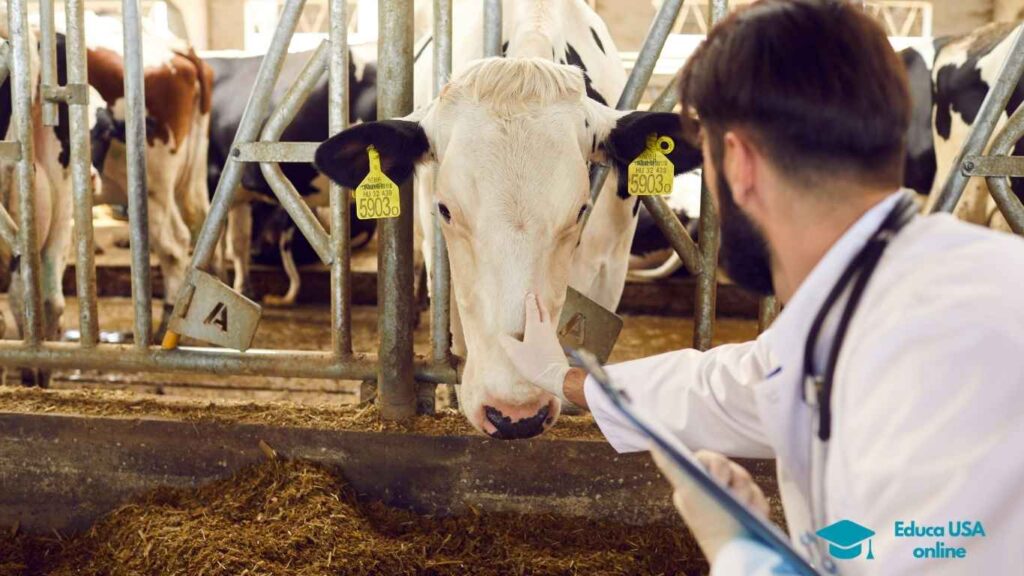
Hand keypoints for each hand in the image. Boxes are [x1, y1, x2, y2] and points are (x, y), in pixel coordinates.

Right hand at [499, 292, 570, 401]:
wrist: (556, 377)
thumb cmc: (535, 363)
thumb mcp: (515, 353)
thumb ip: (507, 342)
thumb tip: (501, 335)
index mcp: (535, 327)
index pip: (532, 310)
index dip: (530, 301)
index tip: (529, 293)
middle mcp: (546, 330)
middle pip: (544, 312)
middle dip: (539, 303)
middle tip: (537, 296)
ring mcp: (553, 338)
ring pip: (549, 321)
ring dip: (544, 314)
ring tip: (541, 311)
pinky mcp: (556, 347)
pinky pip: (550, 331)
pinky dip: (546, 326)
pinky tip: (545, 332)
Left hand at [651, 447, 769, 563]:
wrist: (737, 554)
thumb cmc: (710, 522)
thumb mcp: (688, 489)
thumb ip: (671, 464)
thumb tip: (653, 440)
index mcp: (694, 481)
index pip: (708, 458)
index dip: (718, 464)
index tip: (720, 479)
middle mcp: (711, 488)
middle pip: (731, 468)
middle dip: (737, 483)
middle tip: (734, 498)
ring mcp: (731, 498)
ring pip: (747, 482)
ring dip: (748, 496)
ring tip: (745, 512)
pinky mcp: (748, 509)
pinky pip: (759, 497)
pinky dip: (759, 507)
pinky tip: (756, 518)